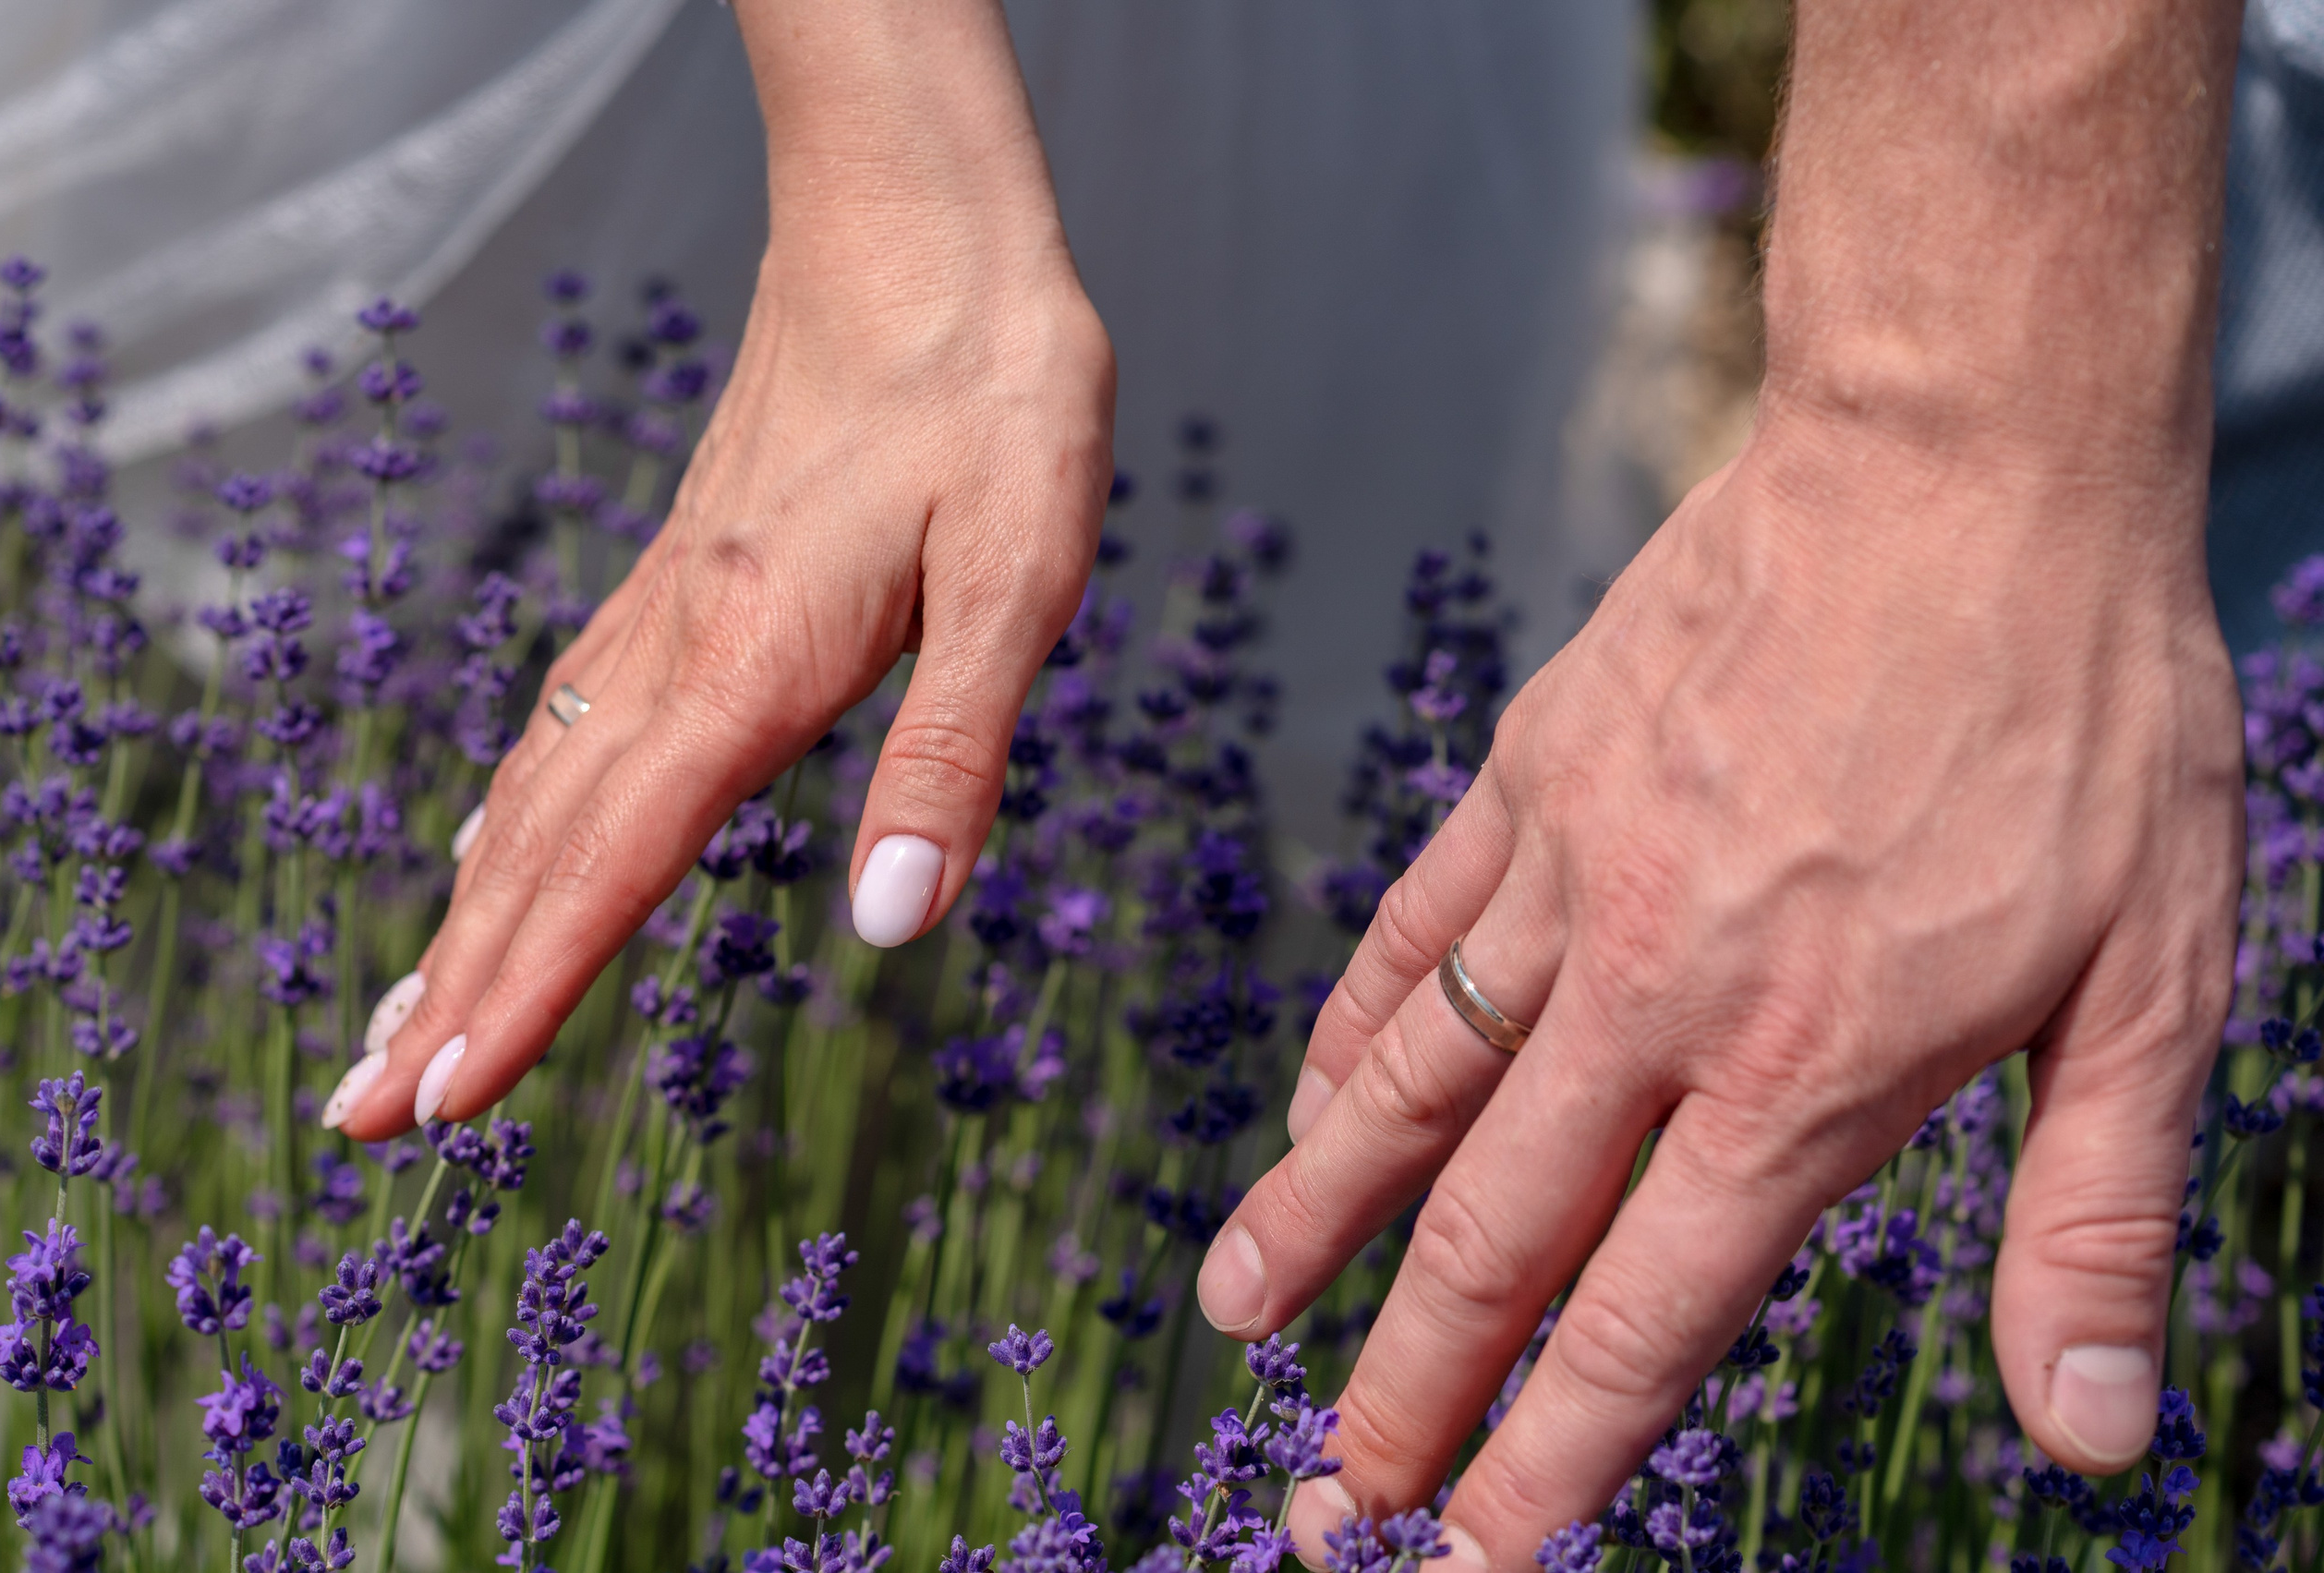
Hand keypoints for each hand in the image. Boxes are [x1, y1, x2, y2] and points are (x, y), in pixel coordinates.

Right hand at [329, 131, 1112, 1139]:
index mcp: (750, 667)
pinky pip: (566, 723)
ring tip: (399, 1022)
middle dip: (452, 991)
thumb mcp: (1019, 577)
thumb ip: (950, 751)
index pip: (612, 867)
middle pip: (536, 851)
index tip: (445, 1103)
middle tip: (364, 1116)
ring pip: (535, 793)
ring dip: (462, 918)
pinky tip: (491, 848)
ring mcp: (663, 609)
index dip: (528, 994)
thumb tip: (896, 923)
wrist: (921, 236)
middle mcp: (677, 649)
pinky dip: (514, 816)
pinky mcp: (680, 577)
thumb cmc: (992, 396)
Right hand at [1196, 423, 2240, 1566]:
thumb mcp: (2159, 981)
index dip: (1546, 1460)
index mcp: (1804, 1073)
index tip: (1469, 1553)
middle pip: (1494, 1235)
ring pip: (1407, 1085)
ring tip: (1233, 1308)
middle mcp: (1655, 998)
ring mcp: (1570, 877)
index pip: (1639, 1317)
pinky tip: (1313, 1097)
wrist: (1965, 463)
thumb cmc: (2083, 717)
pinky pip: (1412, 931)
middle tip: (1332, 1494)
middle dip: (1406, 1386)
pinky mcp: (1531, 775)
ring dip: (1317, 1215)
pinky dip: (1351, 1033)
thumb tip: (2091, 1435)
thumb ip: (2096, 1217)